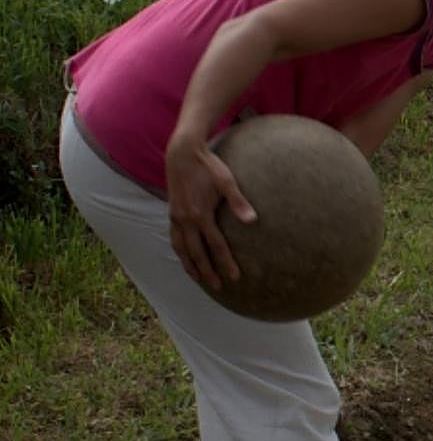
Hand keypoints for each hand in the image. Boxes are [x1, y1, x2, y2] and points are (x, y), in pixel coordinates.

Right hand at [165, 132, 256, 290]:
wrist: (182, 153)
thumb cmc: (208, 166)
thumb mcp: (226, 181)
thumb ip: (238, 202)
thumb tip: (252, 221)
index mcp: (200, 215)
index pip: (216, 246)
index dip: (226, 263)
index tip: (235, 277)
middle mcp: (185, 220)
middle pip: (197, 253)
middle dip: (208, 271)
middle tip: (219, 287)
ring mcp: (176, 218)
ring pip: (182, 249)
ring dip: (190, 266)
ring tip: (199, 279)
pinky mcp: (172, 213)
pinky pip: (174, 238)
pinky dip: (180, 251)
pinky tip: (185, 257)